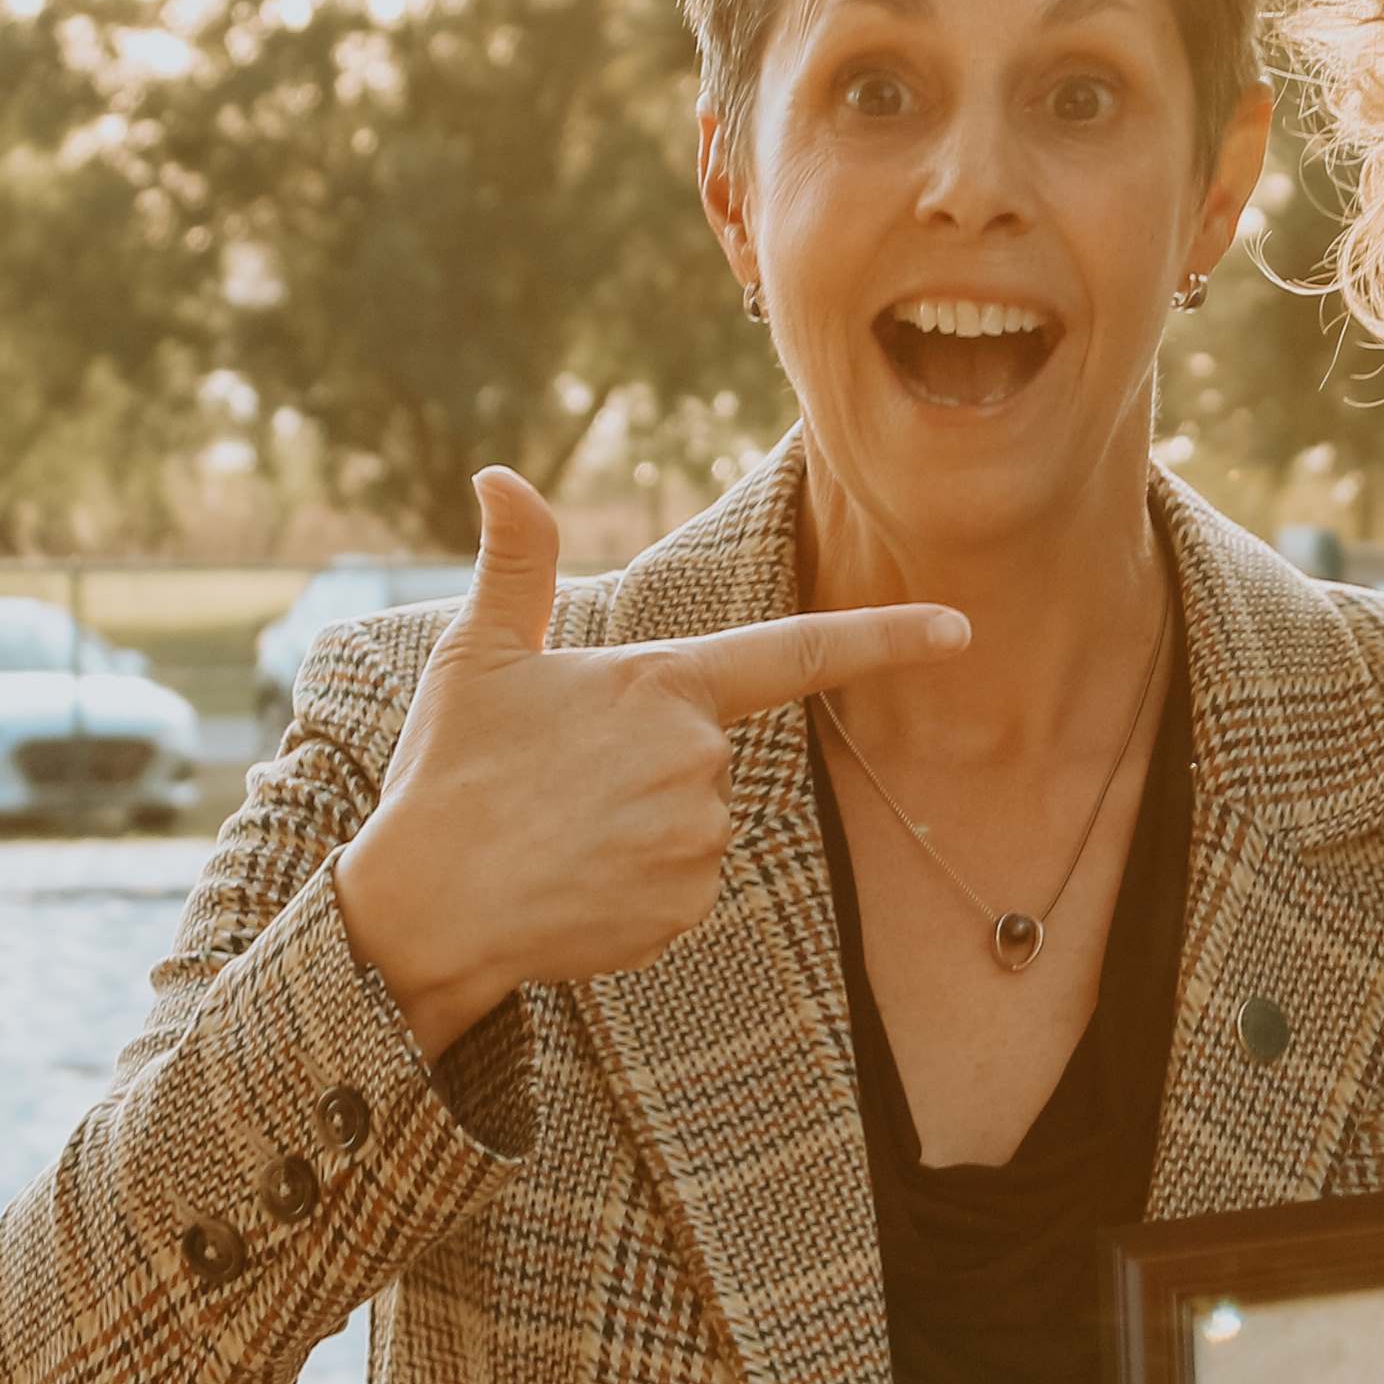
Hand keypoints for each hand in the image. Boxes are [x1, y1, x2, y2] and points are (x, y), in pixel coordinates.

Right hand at [328, 470, 963, 1052]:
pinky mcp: (685, 907)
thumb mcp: (480, 655)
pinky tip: (573, 887)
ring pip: (693, 823)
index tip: (959, 628)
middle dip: (642, 765)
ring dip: (636, 828)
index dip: (886, 637)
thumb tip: (499, 475)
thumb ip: (517, 563)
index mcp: (664, 685)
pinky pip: (679, 887)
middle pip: (704, 754)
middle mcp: (699, 761)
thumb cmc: (451, 772)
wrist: (423, 907)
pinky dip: (633, 888)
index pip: (798, 653)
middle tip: (555, 784)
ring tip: (558, 836)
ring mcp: (699, 839)